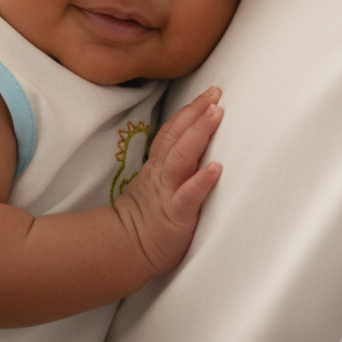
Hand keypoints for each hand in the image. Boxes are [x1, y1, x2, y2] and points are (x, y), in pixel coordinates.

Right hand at [112, 86, 222, 275]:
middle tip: (215, 93)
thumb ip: (169, 166)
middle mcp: (162, 174)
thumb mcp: (153, 185)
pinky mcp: (176, 215)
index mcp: (158, 167)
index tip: (208, 94)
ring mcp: (168, 192)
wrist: (125, 248)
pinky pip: (189, 195)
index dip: (189, 111)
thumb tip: (190, 148)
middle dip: (196, 113)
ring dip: (199, 134)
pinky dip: (201, 180)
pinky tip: (215, 168)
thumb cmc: (145, 219)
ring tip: (216, 115)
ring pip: (182, 157)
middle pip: (177, 136)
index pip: (172, 132)